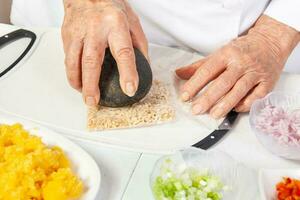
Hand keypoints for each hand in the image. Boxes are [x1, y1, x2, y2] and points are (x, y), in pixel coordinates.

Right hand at [62, 0, 147, 105]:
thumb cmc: (111, 6)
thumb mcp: (133, 21)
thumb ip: (139, 45)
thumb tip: (144, 67)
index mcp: (116, 25)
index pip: (123, 52)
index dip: (127, 72)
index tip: (130, 88)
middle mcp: (96, 29)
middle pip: (92, 61)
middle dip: (92, 84)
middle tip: (94, 101)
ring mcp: (79, 32)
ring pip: (74, 62)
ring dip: (78, 82)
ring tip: (84, 96)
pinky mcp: (67, 35)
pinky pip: (68, 58)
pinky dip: (72, 73)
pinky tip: (78, 81)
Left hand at [176, 15, 298, 118]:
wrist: (270, 42)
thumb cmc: (241, 50)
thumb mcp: (220, 53)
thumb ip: (199, 66)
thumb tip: (178, 73)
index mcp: (227, 53)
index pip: (207, 70)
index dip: (195, 84)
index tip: (185, 96)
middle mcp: (241, 63)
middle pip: (223, 82)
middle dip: (208, 98)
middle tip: (196, 110)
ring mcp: (256, 73)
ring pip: (239, 90)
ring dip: (226, 104)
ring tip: (214, 114)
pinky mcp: (268, 82)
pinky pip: (256, 97)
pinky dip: (245, 104)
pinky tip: (235, 109)